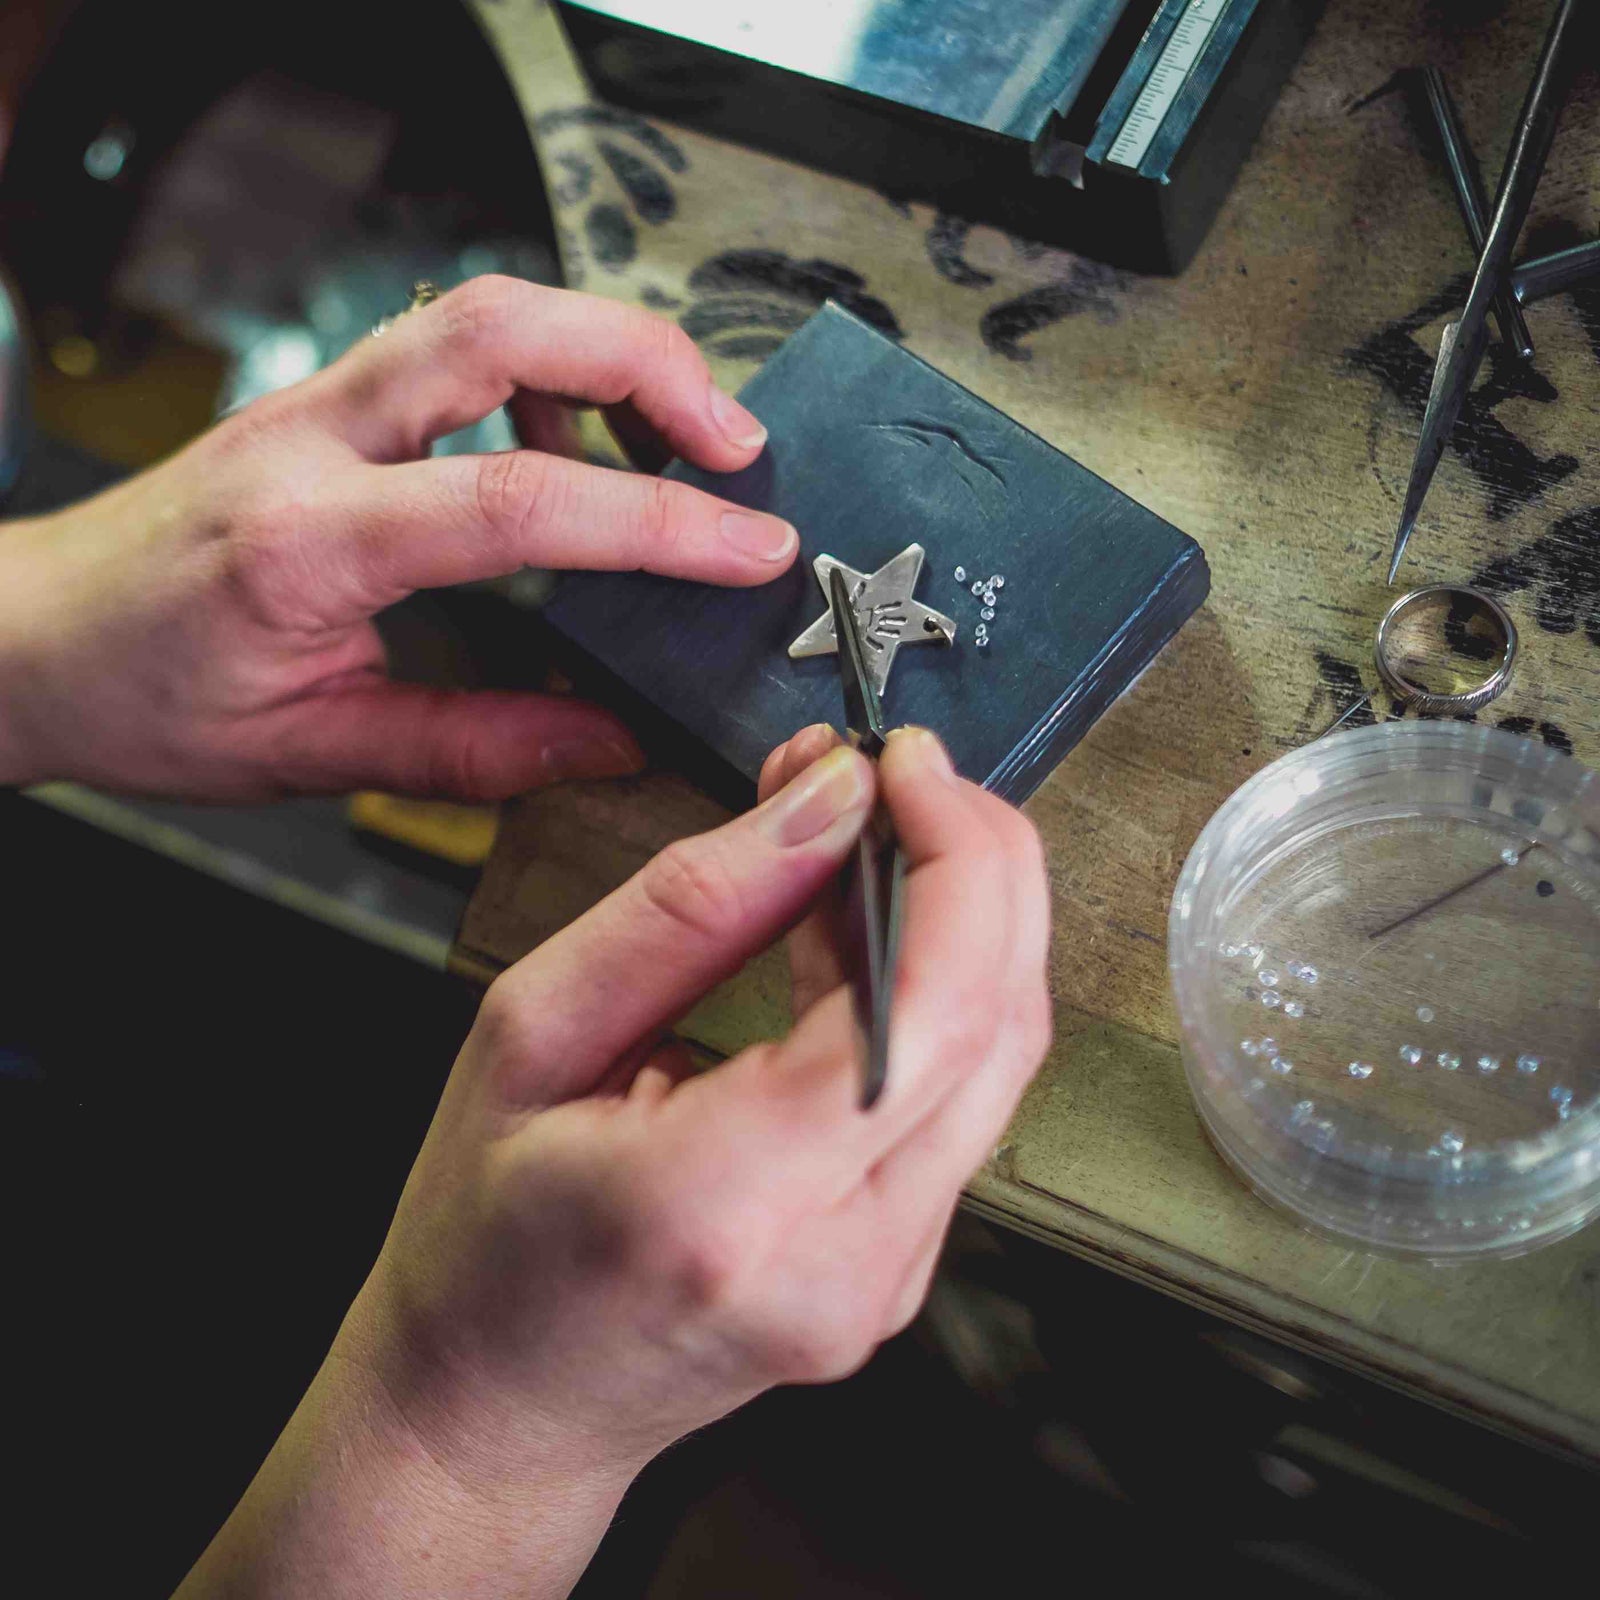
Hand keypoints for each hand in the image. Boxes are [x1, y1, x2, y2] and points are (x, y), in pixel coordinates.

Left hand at [0, 276, 794, 798]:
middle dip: (648, 363)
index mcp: (307, 542)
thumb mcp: (307, 754)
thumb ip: (471, 748)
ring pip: (483, 310)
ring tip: (684, 438)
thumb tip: (611, 744)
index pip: (517, 499)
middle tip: (739, 443)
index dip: (657, 521)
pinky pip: (455, 344)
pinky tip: (574, 445)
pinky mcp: (327, 399)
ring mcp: (315, 401)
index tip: (749, 546)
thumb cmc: (144, 698)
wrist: (30, 636)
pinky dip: (548, 371)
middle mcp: (310, 439)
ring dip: (608, 350)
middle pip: (501, 324)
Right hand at [177, 727, 1050, 1597]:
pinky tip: (864, 934)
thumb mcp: (533, 1033)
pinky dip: (938, 989)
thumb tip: (824, 803)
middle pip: (998, 1028)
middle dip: (982, 867)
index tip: (909, 769)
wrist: (497, 1409)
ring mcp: (888, 1282)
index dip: (956, 863)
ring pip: (1001, 1060)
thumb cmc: (481, 1234)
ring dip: (964, 921)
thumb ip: (688, 909)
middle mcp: (840, 1262)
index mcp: (723, 1205)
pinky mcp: (903, 1271)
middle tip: (905, 780)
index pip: (929, 1013)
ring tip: (868, 844)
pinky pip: (962, 1100)